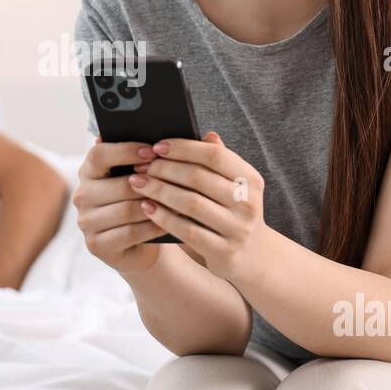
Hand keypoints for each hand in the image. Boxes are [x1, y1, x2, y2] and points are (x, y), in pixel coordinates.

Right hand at [73, 136, 168, 274]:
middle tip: (177, 180)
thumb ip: (167, 154)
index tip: (153, 150)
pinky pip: (129, 232)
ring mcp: (86, 222)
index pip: (98, 154)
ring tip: (181, 201)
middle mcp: (82, 194)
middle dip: (150, 182)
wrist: (140, 243)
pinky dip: (153, 226)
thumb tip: (210, 136)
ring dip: (156, 205)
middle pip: (117, 184)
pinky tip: (170, 221)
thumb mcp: (150, 176)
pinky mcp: (96, 245)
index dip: (125, 151)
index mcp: (89, 170)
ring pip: (126, 209)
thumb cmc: (147, 201)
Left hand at [127, 131, 268, 281]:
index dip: (183, 148)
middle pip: (199, 178)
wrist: (251, 255)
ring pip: (190, 203)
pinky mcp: (223, 251)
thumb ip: (218, 161)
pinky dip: (163, 217)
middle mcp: (247, 202)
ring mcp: (237, 228)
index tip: (157, 146)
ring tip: (138, 183)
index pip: (214, 155)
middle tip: (141, 165)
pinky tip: (146, 207)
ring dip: (159, 191)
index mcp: (250, 179)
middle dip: (165, 169)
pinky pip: (187, 230)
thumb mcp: (232, 185)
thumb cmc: (232, 211)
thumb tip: (205, 134)